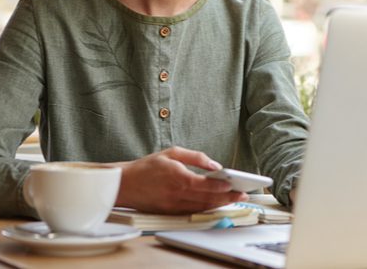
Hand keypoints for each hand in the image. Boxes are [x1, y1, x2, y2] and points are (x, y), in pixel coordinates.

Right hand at [113, 146, 247, 213]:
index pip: (207, 185)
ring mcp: (173, 206)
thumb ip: (196, 158)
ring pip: (202, 207)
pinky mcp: (170, 212)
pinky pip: (192, 212)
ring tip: (233, 200)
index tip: (235, 185)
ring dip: (219, 205)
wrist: (124, 184)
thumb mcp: (172, 153)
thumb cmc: (147, 167)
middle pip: (208, 199)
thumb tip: (215, 165)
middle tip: (242, 196)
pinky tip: (215, 204)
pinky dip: (206, 209)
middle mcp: (177, 194)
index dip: (223, 187)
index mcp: (179, 178)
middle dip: (228, 198)